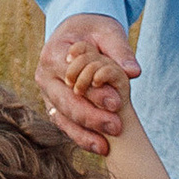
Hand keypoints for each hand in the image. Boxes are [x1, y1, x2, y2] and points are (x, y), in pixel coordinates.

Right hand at [36, 13, 138, 149]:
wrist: (78, 34)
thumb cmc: (94, 31)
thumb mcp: (108, 32)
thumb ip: (120, 51)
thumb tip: (133, 71)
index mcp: (53, 54)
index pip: (72, 76)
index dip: (93, 91)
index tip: (117, 103)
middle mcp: (45, 76)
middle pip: (66, 102)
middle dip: (91, 117)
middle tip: (116, 127)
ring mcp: (47, 94)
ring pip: (63, 118)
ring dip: (84, 133)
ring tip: (106, 146)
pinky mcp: (55, 106)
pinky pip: (65, 125)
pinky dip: (81, 137)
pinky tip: (100, 147)